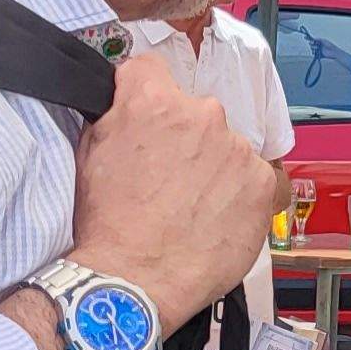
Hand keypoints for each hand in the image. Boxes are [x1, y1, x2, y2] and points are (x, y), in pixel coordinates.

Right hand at [70, 54, 279, 329]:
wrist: (135, 280)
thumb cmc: (108, 225)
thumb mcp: (89, 153)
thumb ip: (114, 114)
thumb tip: (124, 101)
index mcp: (153, 101)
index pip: (150, 70)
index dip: (144, 94)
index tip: (147, 119)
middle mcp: (201, 115)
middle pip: (195, 113)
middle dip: (184, 138)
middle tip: (167, 178)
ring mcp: (236, 149)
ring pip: (227, 147)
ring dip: (214, 167)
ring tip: (191, 207)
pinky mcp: (261, 183)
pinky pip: (254, 178)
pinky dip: (239, 195)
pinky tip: (215, 218)